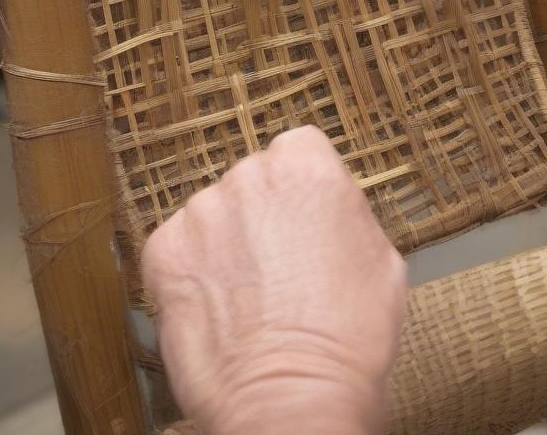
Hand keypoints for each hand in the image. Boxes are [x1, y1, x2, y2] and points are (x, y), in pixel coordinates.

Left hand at [142, 126, 407, 434]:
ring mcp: (201, 211)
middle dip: (262, 215)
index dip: (303, 190)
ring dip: (225, 243)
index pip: (298, 149)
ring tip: (248, 297)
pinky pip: (177, 248)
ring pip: (213, 214)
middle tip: (281, 268)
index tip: (307, 221)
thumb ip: (346, 212)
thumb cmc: (350, 336)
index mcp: (307, 164)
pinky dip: (192, 273)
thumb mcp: (382, 256)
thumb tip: (330, 207)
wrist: (294, 397)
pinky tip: (218, 307)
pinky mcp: (164, 251)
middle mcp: (249, 174)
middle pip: (253, 180)